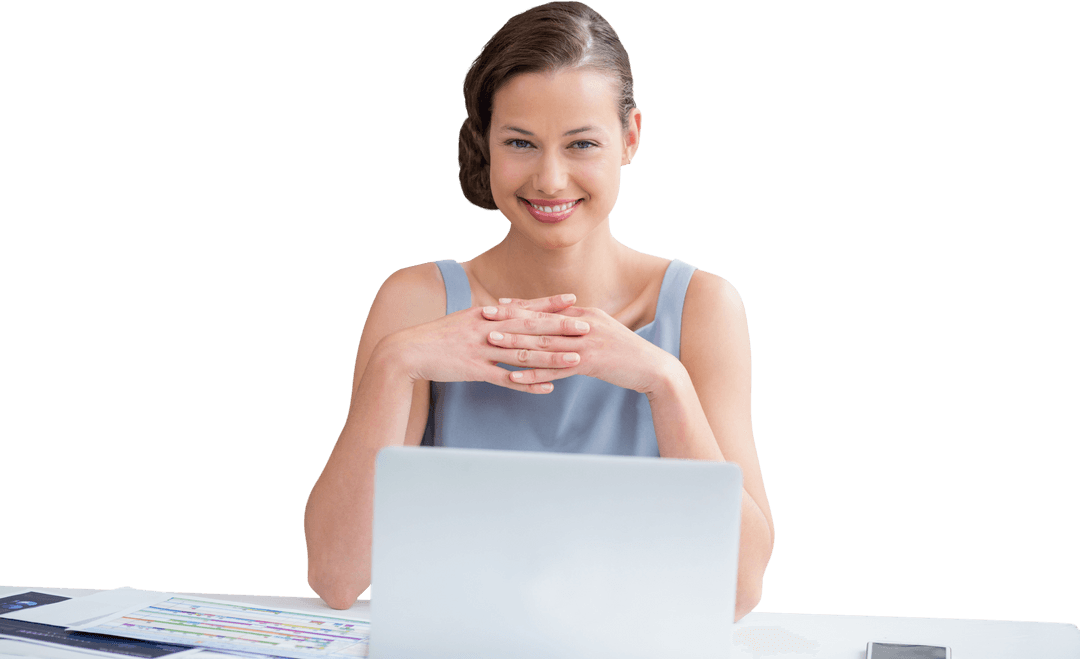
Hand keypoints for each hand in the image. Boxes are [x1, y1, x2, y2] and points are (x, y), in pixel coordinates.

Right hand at [394, 293, 589, 393]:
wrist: (407, 351)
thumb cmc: (436, 337)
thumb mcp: (463, 321)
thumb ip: (487, 319)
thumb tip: (505, 313)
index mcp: (486, 315)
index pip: (524, 307)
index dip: (549, 304)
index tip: (573, 299)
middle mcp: (487, 329)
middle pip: (530, 327)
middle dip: (560, 326)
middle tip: (587, 326)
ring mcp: (481, 350)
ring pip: (523, 352)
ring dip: (551, 356)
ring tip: (576, 358)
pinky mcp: (475, 371)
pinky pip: (506, 378)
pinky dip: (528, 382)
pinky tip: (547, 387)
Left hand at [482, 300, 679, 393]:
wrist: (652, 368)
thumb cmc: (626, 353)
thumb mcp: (601, 334)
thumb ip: (580, 328)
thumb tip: (559, 327)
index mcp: (584, 315)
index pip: (546, 309)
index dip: (520, 307)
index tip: (496, 305)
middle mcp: (583, 325)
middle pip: (539, 322)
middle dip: (509, 319)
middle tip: (483, 317)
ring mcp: (586, 343)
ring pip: (544, 343)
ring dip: (515, 343)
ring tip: (491, 343)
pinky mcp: (590, 363)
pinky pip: (556, 370)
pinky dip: (534, 374)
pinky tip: (516, 377)